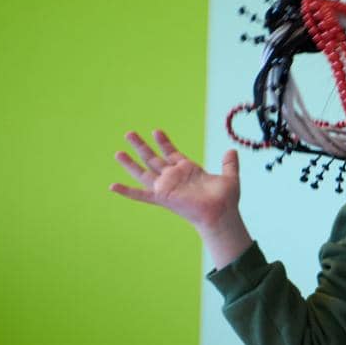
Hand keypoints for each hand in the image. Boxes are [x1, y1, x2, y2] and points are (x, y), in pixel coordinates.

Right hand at [109, 129, 239, 231]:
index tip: (156, 131)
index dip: (164, 142)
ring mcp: (167, 187)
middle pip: (153, 158)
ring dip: (130, 163)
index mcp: (187, 170)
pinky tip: (113, 187)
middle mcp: (174, 177)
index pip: (171, 152)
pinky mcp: (163, 197)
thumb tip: (232, 150)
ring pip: (144, 171)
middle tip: (129, 133)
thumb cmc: (226, 200)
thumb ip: (229, 163)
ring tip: (118, 152)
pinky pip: (140, 194)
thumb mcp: (230, 177)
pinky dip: (127, 191)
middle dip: (141, 145)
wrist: (222, 213)